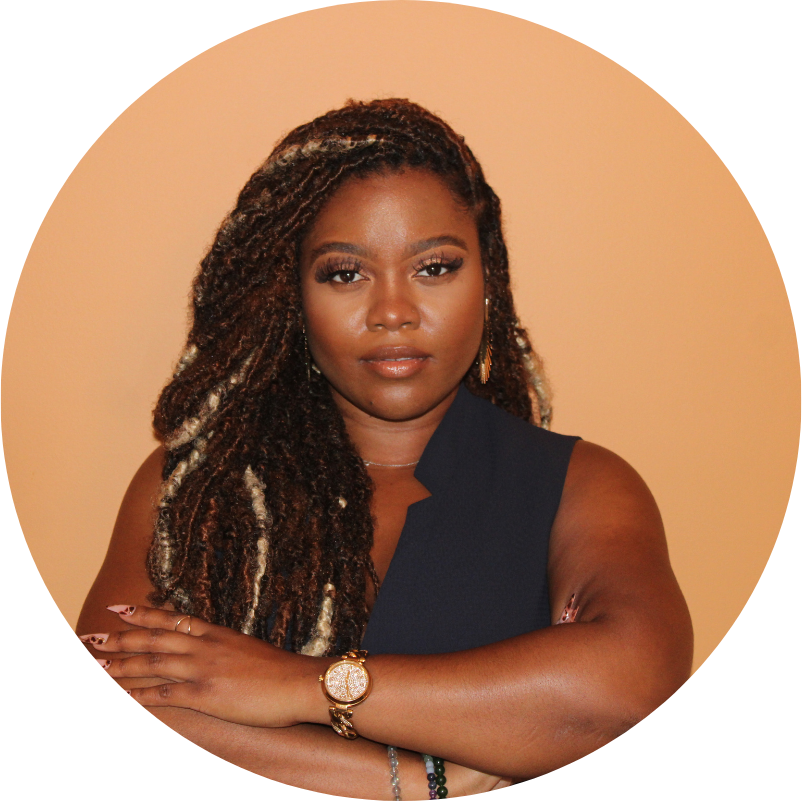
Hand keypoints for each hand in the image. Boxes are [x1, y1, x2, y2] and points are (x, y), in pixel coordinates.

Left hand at [80, 605, 325, 726]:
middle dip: (120, 637)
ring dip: (120, 664)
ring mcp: (203, 668)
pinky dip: (138, 694)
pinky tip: (120, 696)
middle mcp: (205, 646)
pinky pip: (163, 693)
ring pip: (152, 663)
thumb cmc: (281, 671)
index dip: (143, 614)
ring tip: (94, 665)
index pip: (172, 619)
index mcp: (217, 633)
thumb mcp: (250, 651)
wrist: (299, 682)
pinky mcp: (204, 693)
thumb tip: (215, 651)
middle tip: (90, 637)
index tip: (119, 608)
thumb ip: (228, 649)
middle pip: (154, 638)